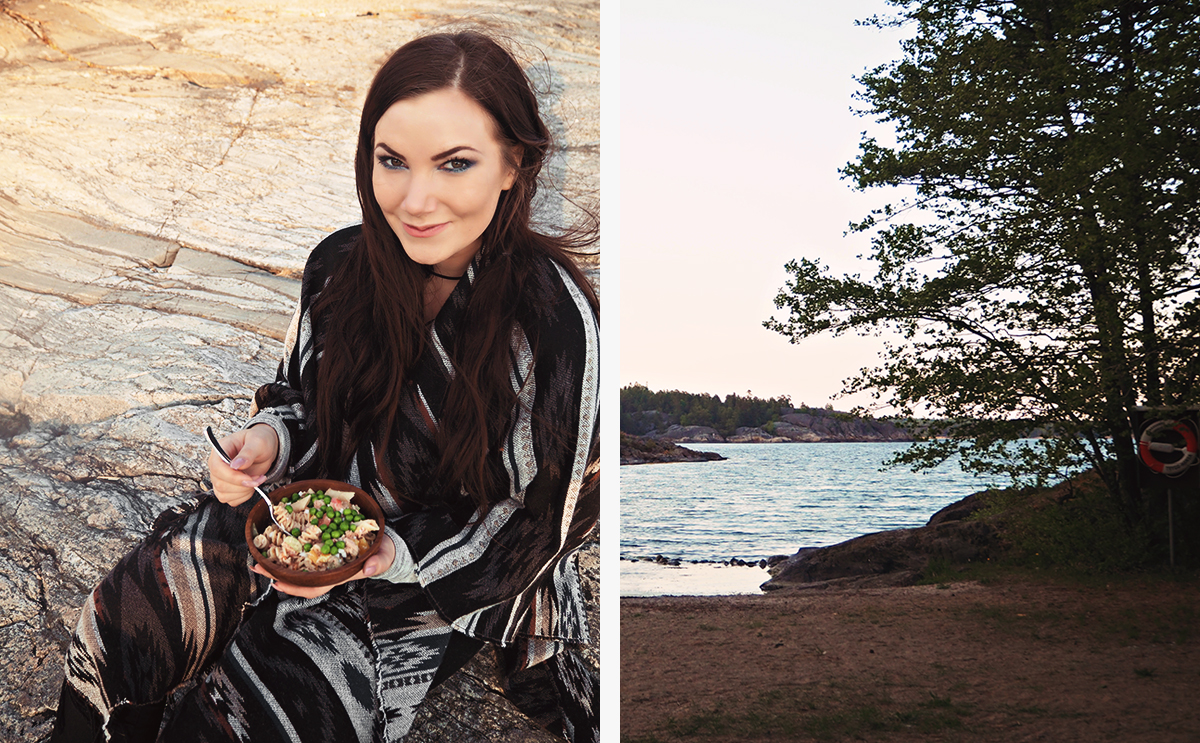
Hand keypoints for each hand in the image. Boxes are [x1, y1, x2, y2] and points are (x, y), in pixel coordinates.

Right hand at [208, 424, 278, 506]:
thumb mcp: (257, 442)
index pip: (216, 468)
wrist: (265, 448)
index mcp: (220, 450)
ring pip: (224, 494)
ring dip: (244, 492)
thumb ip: (247, 453)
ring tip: (256, 480)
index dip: (232, 477)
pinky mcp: (227, 487)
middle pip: (220, 484)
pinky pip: (230, 500)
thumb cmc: (259, 440)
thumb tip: (236, 465)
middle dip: (242, 485)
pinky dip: (243, 497)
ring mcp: (220, 477)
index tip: (249, 478)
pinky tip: (251, 487)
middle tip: (258, 477)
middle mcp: (217, 465)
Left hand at [254, 531, 396, 598]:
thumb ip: (379, 562)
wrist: (385, 545)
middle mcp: (327, 571)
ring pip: (297, 567)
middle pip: (298, 579)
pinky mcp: (323, 549)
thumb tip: (370, 568)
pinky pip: (302, 553)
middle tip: (258, 566)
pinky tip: (276, 542)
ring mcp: (324, 561)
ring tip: (260, 556)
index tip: (278, 582)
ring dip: (278, 562)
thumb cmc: (383, 553)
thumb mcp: (384, 556)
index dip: (295, 587)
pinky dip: (288, 549)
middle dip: (277, 574)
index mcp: (338, 576)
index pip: (314, 588)